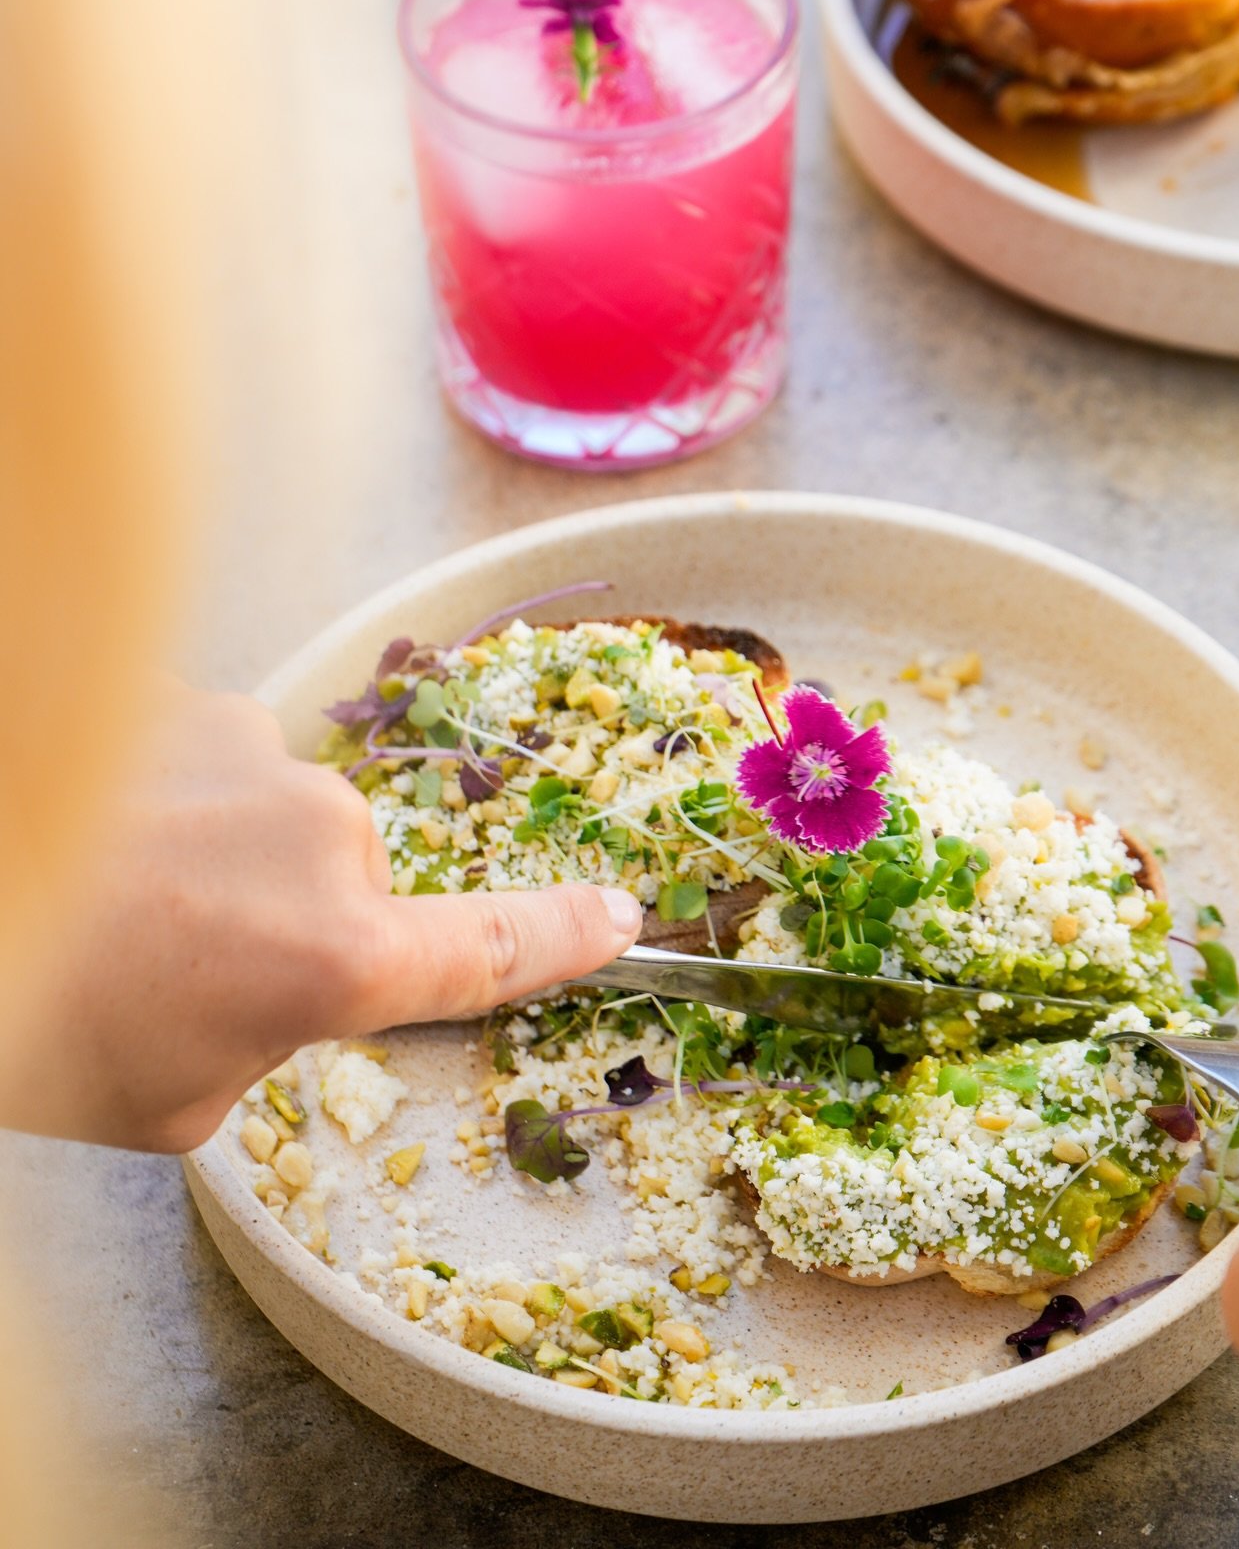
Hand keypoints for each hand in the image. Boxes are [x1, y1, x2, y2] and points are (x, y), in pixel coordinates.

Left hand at [10, 686, 640, 1152]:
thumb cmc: (40, 1029)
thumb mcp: (176, 1097)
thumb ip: (267, 1033)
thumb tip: (266, 978)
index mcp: (334, 957)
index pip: (487, 949)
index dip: (564, 938)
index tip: (618, 918)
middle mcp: (321, 838)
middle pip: (350, 883)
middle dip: (285, 921)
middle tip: (174, 968)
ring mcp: (254, 754)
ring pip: (275, 818)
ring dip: (219, 855)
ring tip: (114, 901)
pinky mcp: (188, 703)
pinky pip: (214, 765)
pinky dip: (166, 799)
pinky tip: (98, 837)